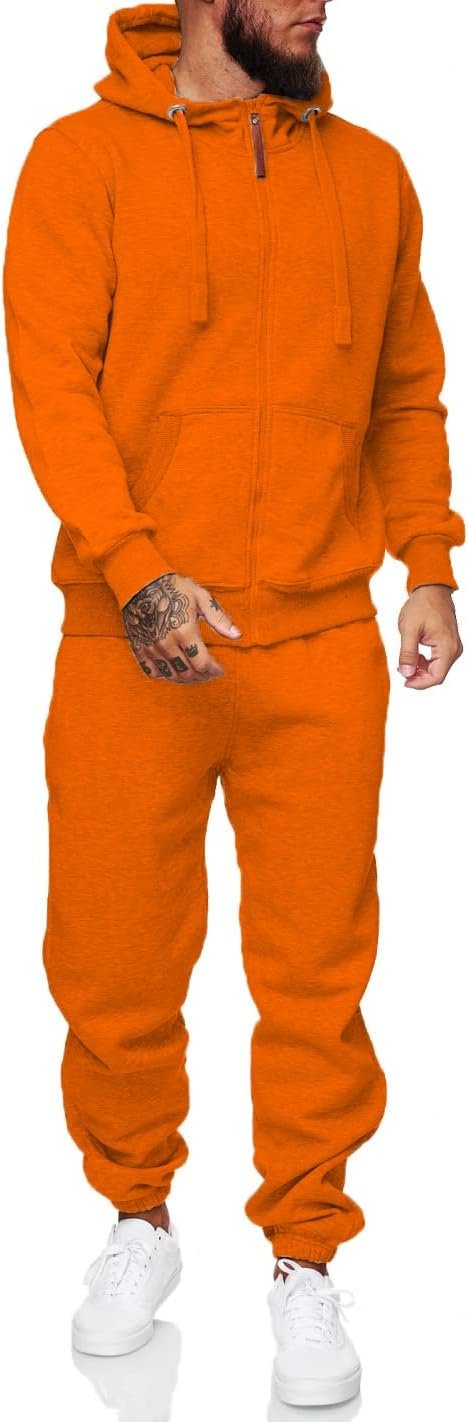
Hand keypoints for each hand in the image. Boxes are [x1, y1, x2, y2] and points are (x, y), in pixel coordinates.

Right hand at [122, 572, 241, 682]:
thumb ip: (219, 619)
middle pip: (188, 673)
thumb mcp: (201, 598)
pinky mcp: (140, 648)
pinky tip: (173, 669)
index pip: (203, 664)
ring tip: (194, 673)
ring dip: (186, 678)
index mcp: (185, 631)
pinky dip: (165, 675)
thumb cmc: (174, 588)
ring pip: (172, 675)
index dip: (214, 670)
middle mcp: (167, 643)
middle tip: (209, 672)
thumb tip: (237, 635)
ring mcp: (152, 648)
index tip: (220, 669)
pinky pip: (152, 672)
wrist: (141, 582)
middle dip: (202, 676)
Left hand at [397, 583, 462, 689]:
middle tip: (402, 669)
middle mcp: (454, 649)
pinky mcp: (449, 644)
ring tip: (406, 661)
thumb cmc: (421, 605)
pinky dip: (425, 663)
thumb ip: (407, 653)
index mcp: (447, 647)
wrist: (431, 589)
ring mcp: (453, 647)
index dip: (419, 683)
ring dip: (421, 670)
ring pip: (437, 669)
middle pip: (437, 675)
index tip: (404, 681)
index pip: (436, 677)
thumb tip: (406, 673)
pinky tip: (415, 656)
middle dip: (419, 676)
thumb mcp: (409, 629)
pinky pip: (438, 661)